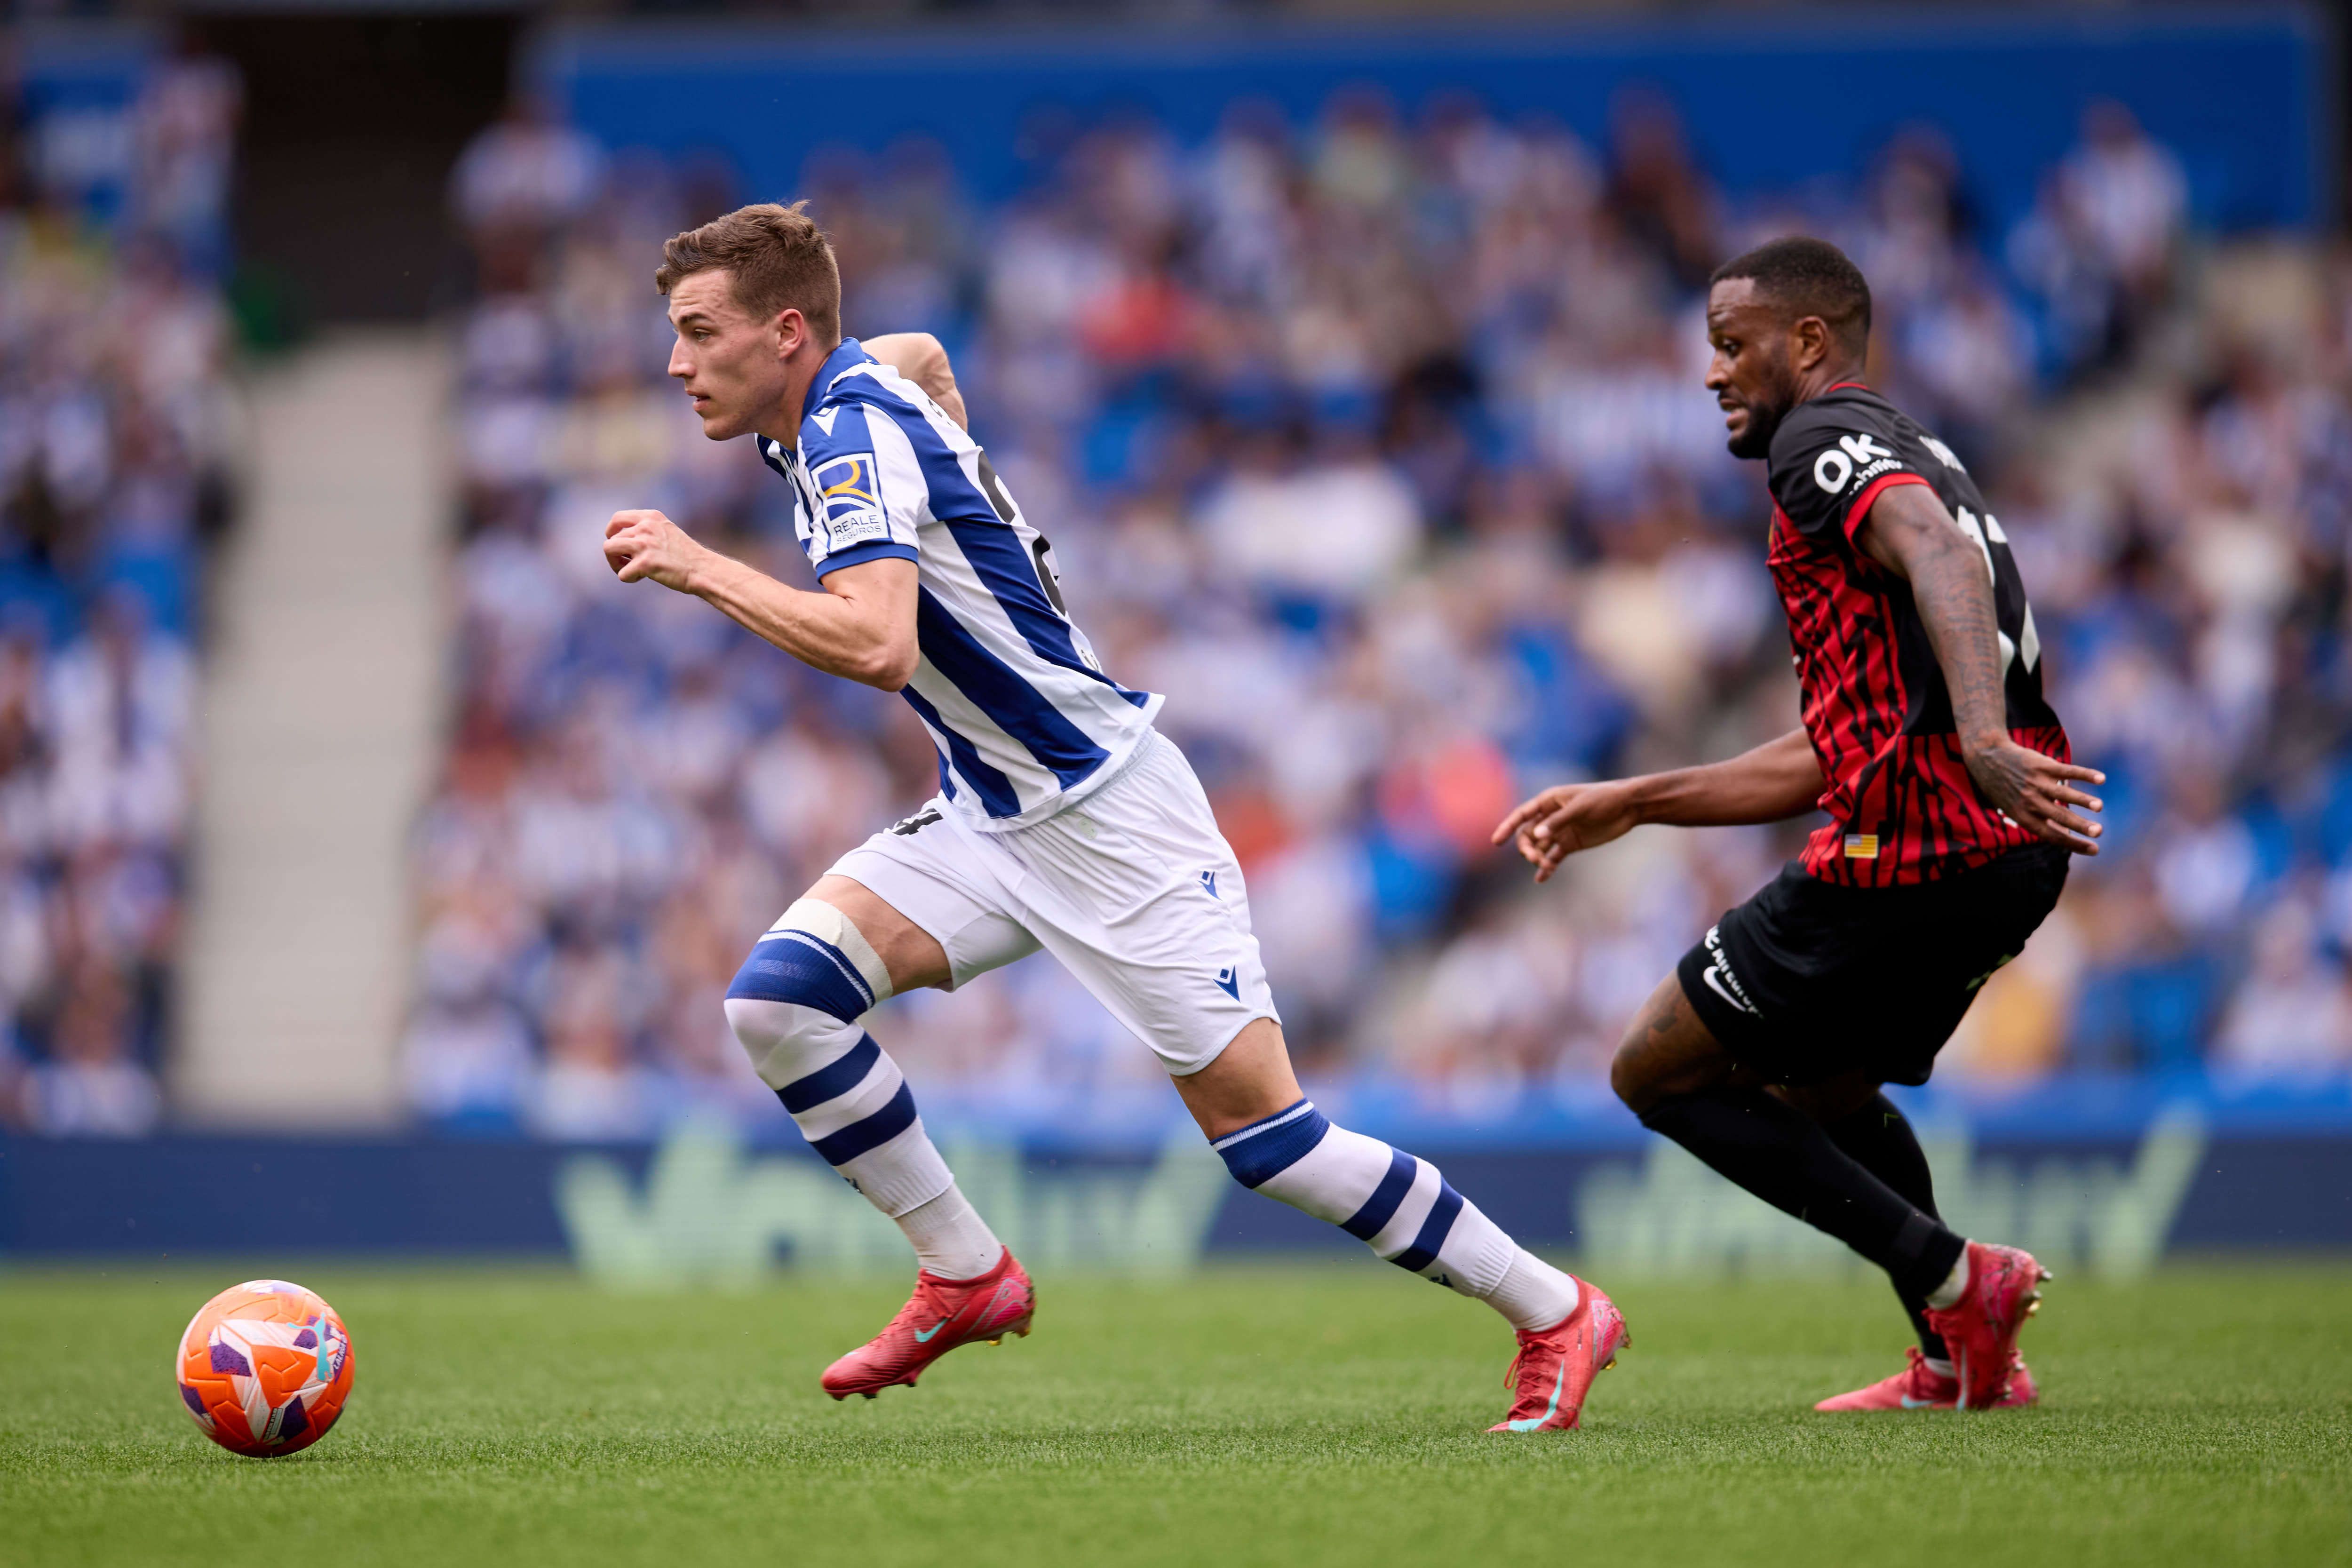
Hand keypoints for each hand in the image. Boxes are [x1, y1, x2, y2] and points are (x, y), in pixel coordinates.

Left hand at [603, 509, 706, 591]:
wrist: (703, 569)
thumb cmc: (686, 556)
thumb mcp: (667, 532)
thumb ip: (647, 530)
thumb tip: (621, 540)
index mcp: (651, 517)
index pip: (617, 518)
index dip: (611, 531)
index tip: (616, 542)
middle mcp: (645, 527)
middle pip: (611, 539)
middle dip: (615, 554)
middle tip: (628, 564)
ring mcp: (644, 544)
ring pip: (608, 550)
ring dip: (615, 564)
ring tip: (630, 570)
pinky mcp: (645, 563)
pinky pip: (622, 573)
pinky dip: (630, 578)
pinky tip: (644, 578)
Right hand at [1491, 780, 1642, 882]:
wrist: (1629, 807)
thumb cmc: (1604, 799)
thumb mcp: (1581, 808)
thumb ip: (1558, 822)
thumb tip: (1536, 836)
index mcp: (1549, 801)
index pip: (1522, 814)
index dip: (1507, 826)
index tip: (1496, 841)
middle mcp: (1551, 817)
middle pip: (1528, 835)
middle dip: (1527, 848)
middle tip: (1536, 859)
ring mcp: (1560, 831)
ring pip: (1539, 847)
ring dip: (1538, 858)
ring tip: (1546, 867)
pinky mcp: (1571, 843)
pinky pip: (1554, 857)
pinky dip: (1547, 868)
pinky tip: (1542, 878)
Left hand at [1962, 738, 2105, 854]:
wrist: (1988, 759)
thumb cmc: (2005, 790)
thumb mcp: (2014, 810)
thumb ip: (2039, 821)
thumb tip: (2065, 836)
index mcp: (2023, 817)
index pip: (2051, 835)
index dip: (2073, 843)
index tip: (2094, 850)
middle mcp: (2030, 801)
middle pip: (2058, 816)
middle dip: (2079, 825)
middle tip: (2099, 831)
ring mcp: (2036, 782)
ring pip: (2063, 793)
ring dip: (2083, 800)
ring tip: (2099, 807)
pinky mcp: (2043, 766)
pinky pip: (2067, 770)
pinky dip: (2085, 774)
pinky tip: (2101, 779)